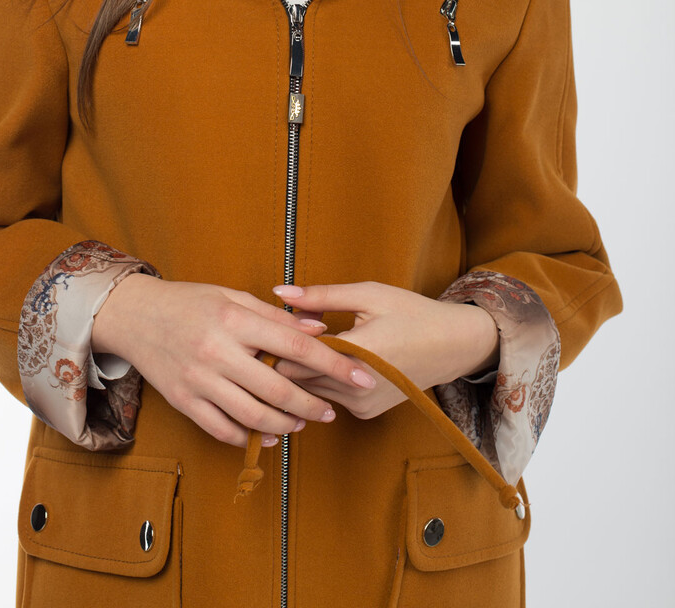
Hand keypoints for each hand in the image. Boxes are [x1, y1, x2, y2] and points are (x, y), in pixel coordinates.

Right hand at [91, 275, 375, 447]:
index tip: (362, 374)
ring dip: (285, 425)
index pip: (297, 346)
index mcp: (234, 320)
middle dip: (314, 405)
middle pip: (279, 390)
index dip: (334, 363)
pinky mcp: (184, 402)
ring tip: (301, 422)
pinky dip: (249, 437)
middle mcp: (217, 352)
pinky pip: (223, 430)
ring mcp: (199, 381)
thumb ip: (276, 316)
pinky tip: (266, 434)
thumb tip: (319, 330)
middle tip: (331, 410)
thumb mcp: (233, 297)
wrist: (134, 316)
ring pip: (254, 417)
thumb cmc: (189, 302)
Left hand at [271, 281, 499, 419]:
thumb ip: (320, 297)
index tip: (253, 330)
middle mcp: (358, 387)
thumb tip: (279, 292)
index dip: (272, 344)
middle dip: (278, 359)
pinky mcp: (365, 413)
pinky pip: (328, 397)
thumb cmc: (411, 313)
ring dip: (295, 373)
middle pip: (298, 379)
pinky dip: (316, 381)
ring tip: (275, 350)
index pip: (297, 358)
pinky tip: (308, 363)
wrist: (452, 347)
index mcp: (358, 353)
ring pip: (310, 391)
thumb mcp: (368, 295)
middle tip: (255, 340)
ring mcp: (361, 404)